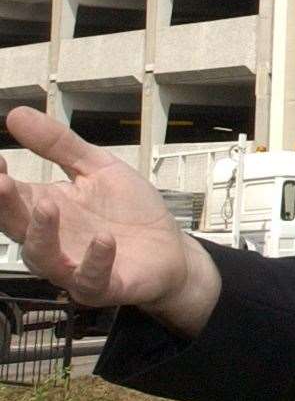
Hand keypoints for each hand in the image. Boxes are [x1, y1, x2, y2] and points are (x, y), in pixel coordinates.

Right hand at [0, 108, 218, 334]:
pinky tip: (103, 240)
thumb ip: (59, 145)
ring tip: (46, 207)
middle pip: (16, 226)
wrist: (171, 250)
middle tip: (0, 182)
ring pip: (44, 258)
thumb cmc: (130, 213)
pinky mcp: (104, 285)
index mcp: (48, 209)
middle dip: (5, 205)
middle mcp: (53, 240)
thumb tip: (17, 115)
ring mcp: (75, 265)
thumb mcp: (98, 168)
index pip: (11, 196)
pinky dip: (95, 260)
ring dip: (41, 234)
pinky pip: (90, 279)